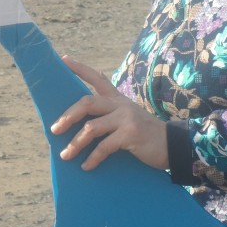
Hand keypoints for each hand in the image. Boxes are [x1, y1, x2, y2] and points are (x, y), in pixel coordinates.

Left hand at [51, 55, 168, 171]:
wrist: (173, 145)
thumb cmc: (146, 135)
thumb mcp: (129, 118)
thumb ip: (111, 115)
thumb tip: (82, 125)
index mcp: (118, 99)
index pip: (97, 78)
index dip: (79, 68)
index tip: (63, 59)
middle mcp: (120, 105)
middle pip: (87, 102)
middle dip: (68, 116)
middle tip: (54, 130)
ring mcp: (126, 118)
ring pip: (91, 127)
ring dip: (75, 143)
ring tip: (66, 155)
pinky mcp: (130, 134)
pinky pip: (104, 146)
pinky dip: (93, 158)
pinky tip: (86, 166)